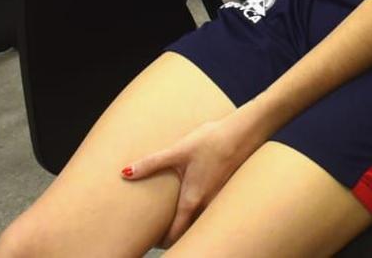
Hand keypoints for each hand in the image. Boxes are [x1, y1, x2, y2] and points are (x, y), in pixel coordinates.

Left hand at [123, 108, 268, 246]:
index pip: (176, 234)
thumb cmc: (212, 140)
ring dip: (189, 221)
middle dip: (175, 234)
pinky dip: (201, 210)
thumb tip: (125, 172)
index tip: (151, 240)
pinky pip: (211, 208)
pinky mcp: (226, 188)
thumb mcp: (178, 151)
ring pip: (201, 220)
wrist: (245, 130)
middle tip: (159, 230)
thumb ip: (151, 163)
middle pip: (189, 230)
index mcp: (193, 200)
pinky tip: (196, 194)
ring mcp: (219, 198)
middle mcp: (207, 205)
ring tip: (175, 214)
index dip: (162, 242)